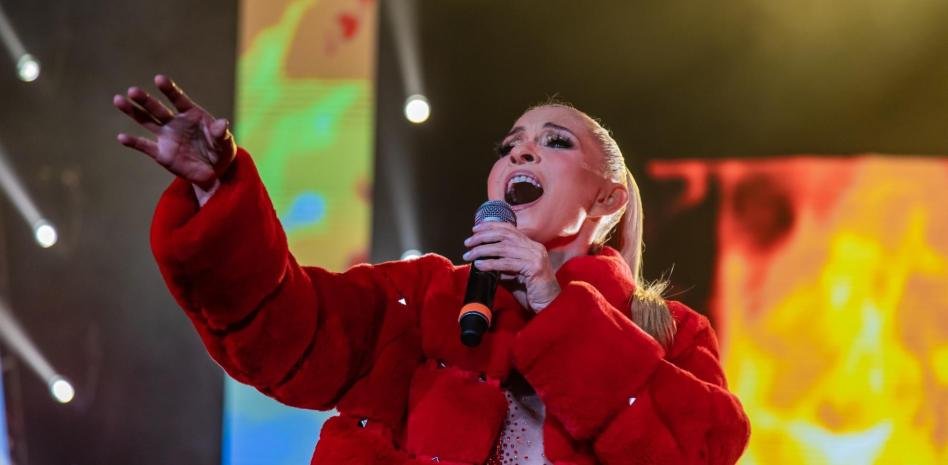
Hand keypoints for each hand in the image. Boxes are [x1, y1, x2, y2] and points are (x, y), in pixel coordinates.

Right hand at [113, 74, 235, 189]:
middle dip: (145, 100)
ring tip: (119, 100)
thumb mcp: (225, 143)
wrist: (214, 171)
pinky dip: (134, 142)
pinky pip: (145, 146)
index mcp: (191, 114)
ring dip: (133, 112)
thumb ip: (221, 133)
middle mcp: (175, 122)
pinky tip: (122, 137)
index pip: (178, 99)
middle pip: (157, 109)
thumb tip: (222, 124)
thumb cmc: (220, 151)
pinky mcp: (161, 153)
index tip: (159, 79)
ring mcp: (166, 137)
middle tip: (132, 91)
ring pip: (146, 121)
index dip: (169, 89)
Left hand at [463, 222, 560, 311]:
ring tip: (470, 255)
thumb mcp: (512, 276)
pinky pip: (508, 263)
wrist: (548, 306)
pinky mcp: (535, 268)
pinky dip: (491, 263)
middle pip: (505, 235)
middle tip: (468, 242)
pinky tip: (480, 265)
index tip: (475, 230)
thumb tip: (479, 261)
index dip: (491, 227)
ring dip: (483, 250)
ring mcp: (536, 257)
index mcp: (531, 246)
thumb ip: (500, 266)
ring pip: (504, 248)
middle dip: (484, 236)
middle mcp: (535, 248)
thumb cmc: (531, 293)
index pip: (509, 229)